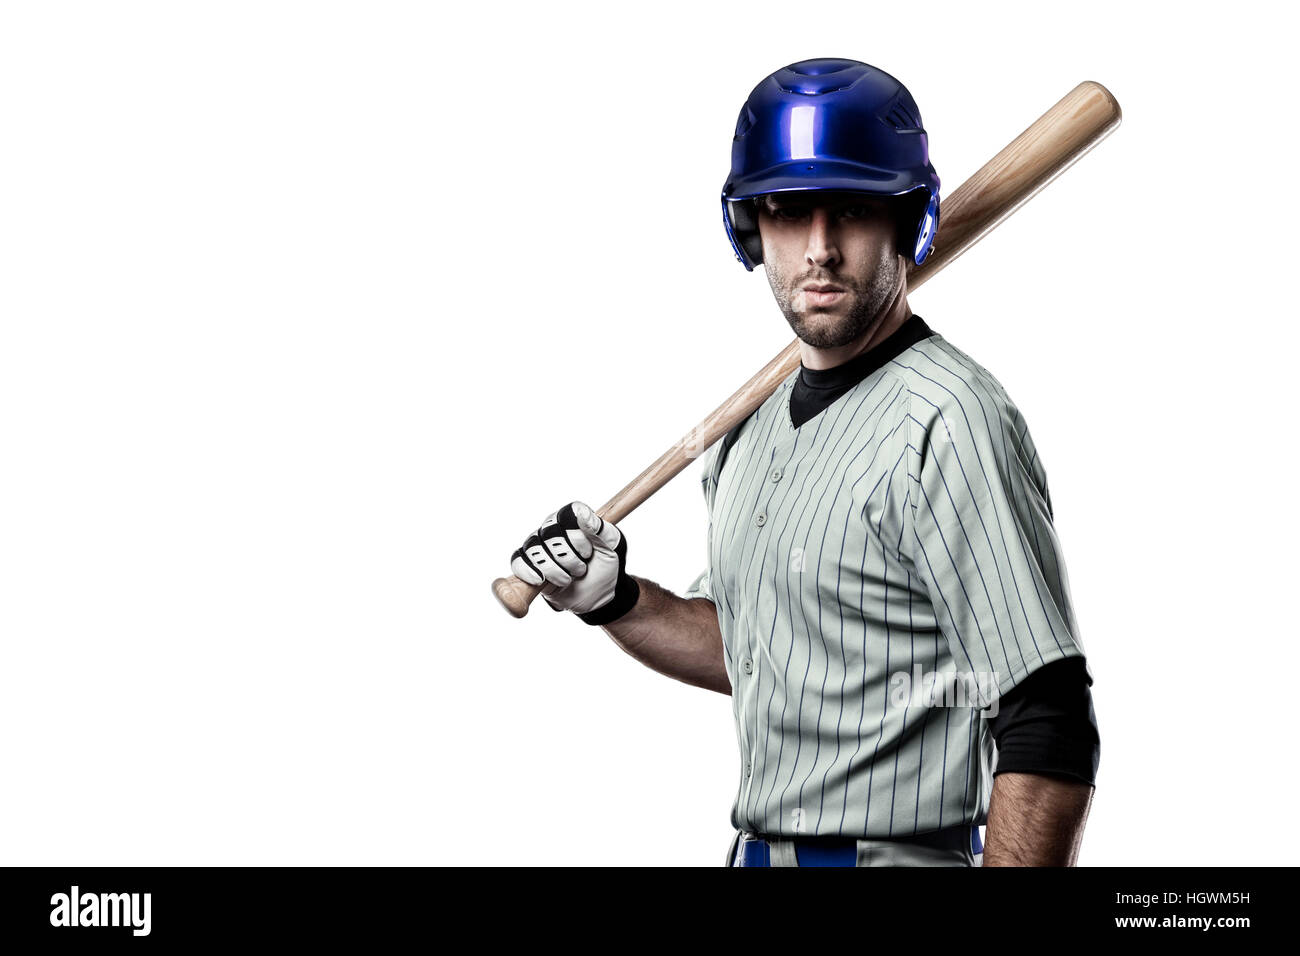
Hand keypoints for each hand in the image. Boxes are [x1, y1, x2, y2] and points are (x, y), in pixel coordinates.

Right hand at [510, 501, 639, 624]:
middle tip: (581, 569)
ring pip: (535, 550)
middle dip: (569, 558)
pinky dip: (528, 571)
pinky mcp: (528, 564)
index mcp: (573, 518)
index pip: (567, 515)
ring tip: (568, 579)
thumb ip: (599, 529)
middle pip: (550, 534)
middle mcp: (553, 528)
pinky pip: (518, 561)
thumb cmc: (607, 565)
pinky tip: (540, 580)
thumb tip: (582, 514)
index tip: (589, 552)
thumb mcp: (613, 547)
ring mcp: (539, 546)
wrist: (599, 594)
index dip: (577, 536)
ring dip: (554, 570)